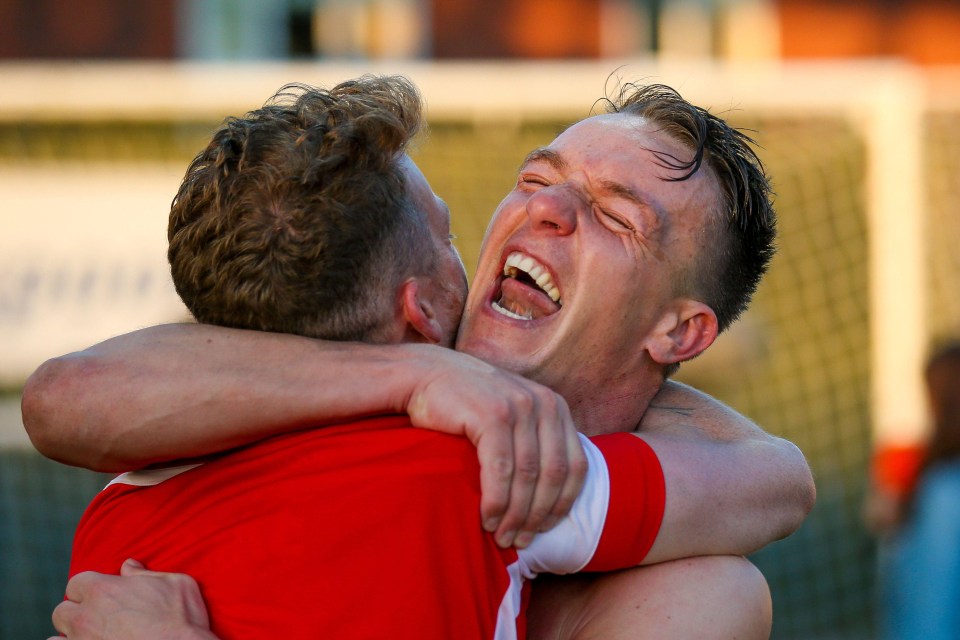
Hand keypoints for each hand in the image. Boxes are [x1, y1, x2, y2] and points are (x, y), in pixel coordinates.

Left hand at [50, 559, 216, 639]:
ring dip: (70, 635)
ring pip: (56, 637)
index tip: (101, 596)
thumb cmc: (183, 619)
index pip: (76, 583)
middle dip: (76, 612)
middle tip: (96, 618)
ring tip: (90, 637)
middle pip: (62, 611)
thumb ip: (145, 573)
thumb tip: (128, 566)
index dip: (88, 588)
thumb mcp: (175, 583)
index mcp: (104, 589)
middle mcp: (86, 616)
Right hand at [402, 345, 587, 547]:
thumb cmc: (467, 403)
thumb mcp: (513, 413)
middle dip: (537, 515)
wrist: (426, 374)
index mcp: (556, 407)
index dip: (563, 505)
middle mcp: (544, 404)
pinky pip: (501, 470)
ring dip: (515, 515)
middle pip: (553, 475)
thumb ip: (534, 440)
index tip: (543, 529)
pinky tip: (487, 519)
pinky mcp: (492, 414)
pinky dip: (496, 502)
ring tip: (502, 537)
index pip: (575, 466)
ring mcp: (519, 407)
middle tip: (519, 541)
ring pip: (528, 476)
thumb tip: (550, 496)